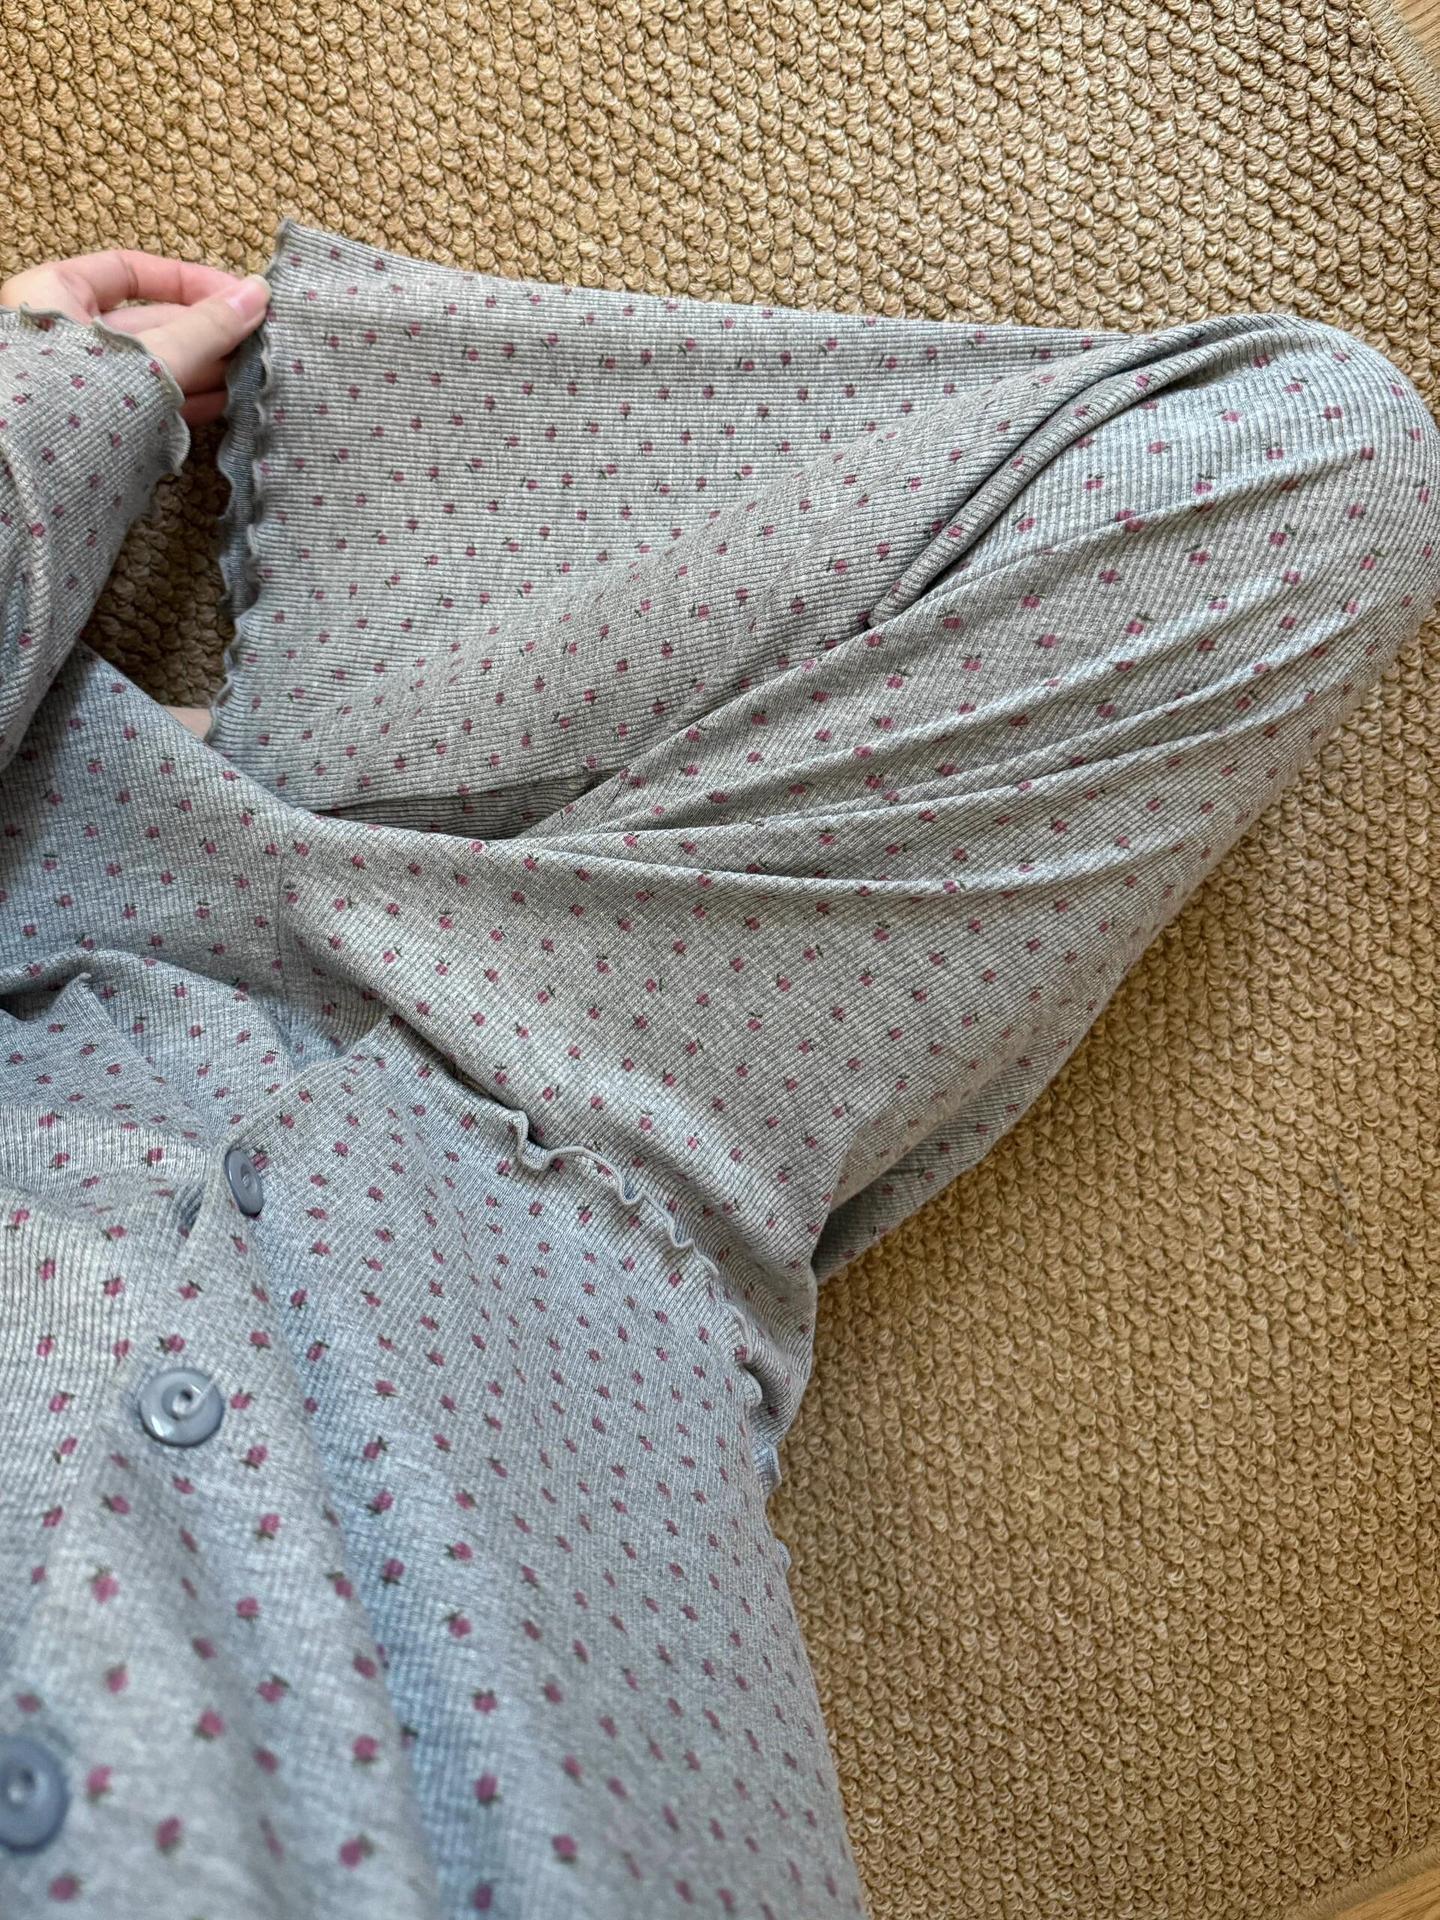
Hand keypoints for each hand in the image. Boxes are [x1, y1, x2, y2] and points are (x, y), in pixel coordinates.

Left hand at [0, 247, 270, 428]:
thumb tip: (257, 293)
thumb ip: (207, 326)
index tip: (237, 294)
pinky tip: (231, 401)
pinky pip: (156, 402)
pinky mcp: (109, 425)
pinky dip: (193, 400)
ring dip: (209, 367)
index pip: (130, 271)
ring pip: (159, 365)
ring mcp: (90, 384)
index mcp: (56, 295)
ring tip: (253, 370)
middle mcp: (69, 336)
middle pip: (152, 322)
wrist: (40, 481)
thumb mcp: (154, 353)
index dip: (188, 280)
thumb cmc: (78, 401)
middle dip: (208, 330)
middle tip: (257, 338)